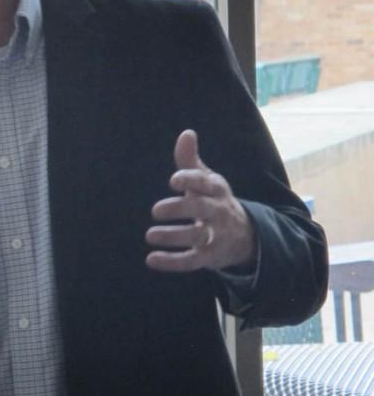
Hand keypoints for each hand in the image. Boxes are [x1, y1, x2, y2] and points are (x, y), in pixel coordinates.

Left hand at [145, 129, 254, 272]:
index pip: (205, 183)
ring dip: (173, 236)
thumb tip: (186, 133)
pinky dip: (173, 262)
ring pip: (197, 236)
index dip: (190, 180)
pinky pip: (192, 261)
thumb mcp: (206, 180)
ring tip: (150, 235)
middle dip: (180, 208)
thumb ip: (190, 160)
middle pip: (201, 209)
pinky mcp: (210, 257)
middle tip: (155, 210)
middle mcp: (218, 212)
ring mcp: (216, 235)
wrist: (245, 235)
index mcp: (216, 190)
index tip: (173, 180)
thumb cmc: (214, 200)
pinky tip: (152, 259)